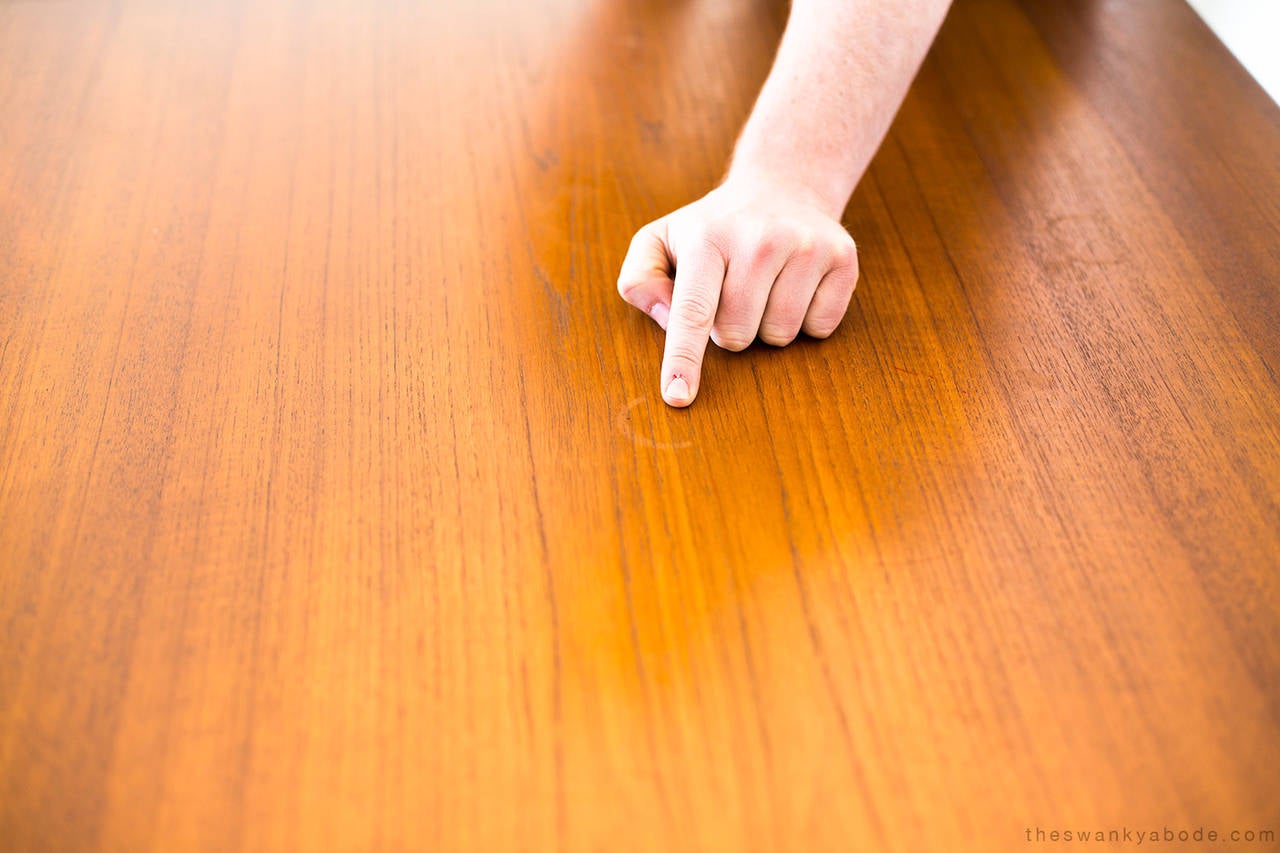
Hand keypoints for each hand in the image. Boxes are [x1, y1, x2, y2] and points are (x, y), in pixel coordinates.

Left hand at [617, 174, 858, 406]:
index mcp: (708, 238)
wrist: (783, 186)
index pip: (693, 310)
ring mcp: (806, 247)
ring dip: (767, 326)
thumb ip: (641, 279)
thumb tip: (666, 317)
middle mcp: (760, 239)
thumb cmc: (713, 229)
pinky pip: (820, 328)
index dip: (684, 359)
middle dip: (728, 330)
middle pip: (737, 335)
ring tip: (764, 286)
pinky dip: (805, 319)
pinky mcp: (842, 259)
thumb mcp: (661, 239)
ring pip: (780, 336)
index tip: (677, 397)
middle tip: (732, 292)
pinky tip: (796, 285)